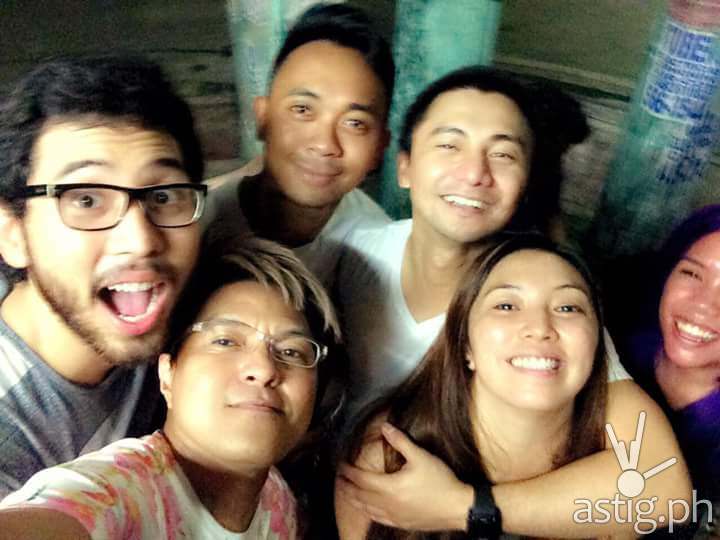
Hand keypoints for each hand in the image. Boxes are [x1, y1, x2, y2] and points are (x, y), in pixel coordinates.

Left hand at [336, 422, 473, 530]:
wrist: (457, 508)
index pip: (361, 479)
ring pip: (367, 509)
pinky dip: (368, 512)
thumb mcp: (421, 457)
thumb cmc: (440, 481)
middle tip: (338, 480)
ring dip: (354, 501)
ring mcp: (394, 516)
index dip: (349, 472)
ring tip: (346, 494)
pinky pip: (378, 519)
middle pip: (360, 496)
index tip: (340, 465)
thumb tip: (385, 427)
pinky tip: (367, 510)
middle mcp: (388, 503)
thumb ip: (401, 441)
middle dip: (346, 487)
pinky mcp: (401, 524)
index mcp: (390, 487)